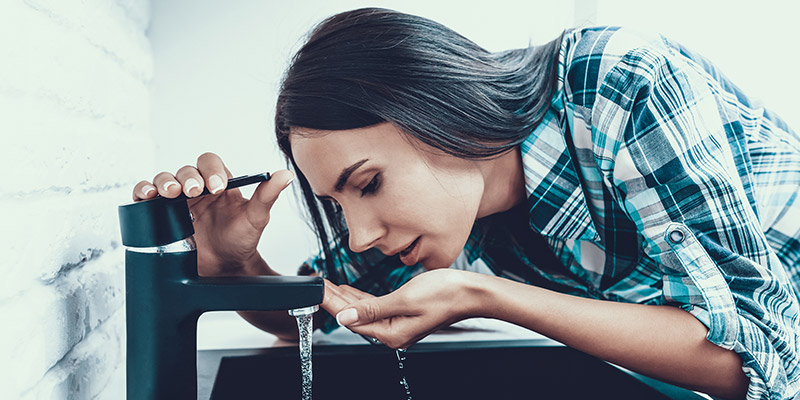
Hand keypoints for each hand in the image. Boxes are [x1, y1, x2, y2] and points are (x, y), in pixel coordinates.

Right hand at [132, 152, 293, 275]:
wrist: (225, 268)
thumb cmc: (241, 240)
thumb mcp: (256, 218)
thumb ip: (267, 196)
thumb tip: (285, 175)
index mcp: (218, 182)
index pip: (210, 163)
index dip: (211, 170)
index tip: (217, 186)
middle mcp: (196, 188)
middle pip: (185, 170)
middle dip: (187, 178)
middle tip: (194, 192)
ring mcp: (177, 201)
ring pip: (164, 180)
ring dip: (164, 183)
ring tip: (170, 194)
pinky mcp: (160, 215)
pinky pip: (146, 198)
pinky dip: (142, 193)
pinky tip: (146, 197)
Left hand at [324, 269, 485, 348]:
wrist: (471, 292)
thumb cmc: (445, 294)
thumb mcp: (405, 299)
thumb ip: (373, 309)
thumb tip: (345, 318)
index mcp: (391, 333)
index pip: (351, 319)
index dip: (331, 303)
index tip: (317, 289)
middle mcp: (393, 333)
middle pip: (355, 316)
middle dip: (334, 299)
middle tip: (317, 283)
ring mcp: (398, 325)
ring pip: (363, 311)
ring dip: (345, 298)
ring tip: (328, 285)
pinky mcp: (404, 315)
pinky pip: (375, 308)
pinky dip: (361, 298)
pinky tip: (351, 291)